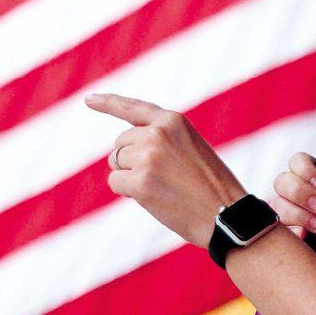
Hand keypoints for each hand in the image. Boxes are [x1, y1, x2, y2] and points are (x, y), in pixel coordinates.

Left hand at [84, 93, 246, 248]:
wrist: (227, 215)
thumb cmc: (211, 185)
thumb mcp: (191, 147)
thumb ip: (162, 139)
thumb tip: (121, 152)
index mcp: (173, 121)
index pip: (133, 108)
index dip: (108, 103)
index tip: (89, 99)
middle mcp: (157, 134)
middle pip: (120, 143)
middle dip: (130, 160)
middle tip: (160, 177)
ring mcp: (147, 157)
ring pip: (116, 163)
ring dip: (130, 176)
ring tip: (161, 187)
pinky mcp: (140, 182)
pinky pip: (115, 182)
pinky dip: (127, 192)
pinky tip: (152, 198)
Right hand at [271, 152, 315, 298]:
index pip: (300, 164)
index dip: (305, 169)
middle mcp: (304, 202)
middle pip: (282, 181)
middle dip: (300, 192)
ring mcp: (293, 223)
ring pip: (276, 205)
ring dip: (298, 214)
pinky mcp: (288, 246)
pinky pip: (274, 232)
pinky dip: (290, 232)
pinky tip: (307, 239)